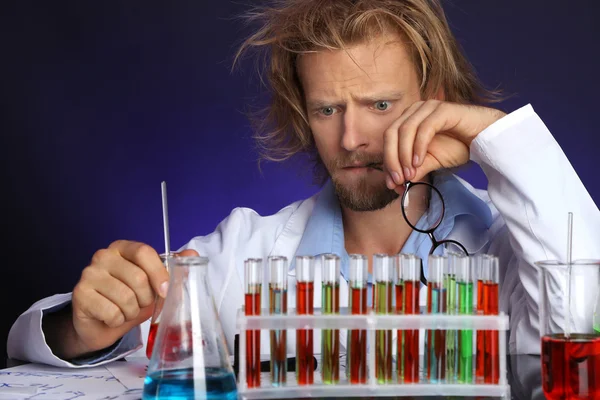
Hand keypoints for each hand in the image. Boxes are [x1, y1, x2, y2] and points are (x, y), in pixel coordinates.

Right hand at [47, 240, 197, 358]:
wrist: (102, 324)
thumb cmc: (130, 300)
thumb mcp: (154, 285)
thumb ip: (173, 269)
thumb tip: (193, 254)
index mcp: (123, 248)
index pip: (144, 252)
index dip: (159, 273)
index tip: (165, 291)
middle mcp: (103, 256)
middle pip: (138, 278)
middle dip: (146, 299)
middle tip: (140, 304)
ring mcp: (89, 273)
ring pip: (126, 297)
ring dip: (131, 311)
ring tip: (125, 310)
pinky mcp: (81, 294)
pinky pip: (111, 311)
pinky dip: (117, 320)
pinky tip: (112, 317)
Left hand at [382, 100, 505, 189]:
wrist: (487, 137)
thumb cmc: (459, 145)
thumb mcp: (432, 162)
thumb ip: (414, 169)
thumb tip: (395, 184)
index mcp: (409, 119)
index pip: (389, 139)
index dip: (387, 160)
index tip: (392, 182)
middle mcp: (416, 110)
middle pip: (392, 133)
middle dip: (392, 159)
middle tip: (398, 179)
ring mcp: (429, 107)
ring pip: (405, 130)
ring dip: (404, 155)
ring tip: (409, 174)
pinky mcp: (443, 109)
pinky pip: (424, 128)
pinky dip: (418, 146)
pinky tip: (419, 161)